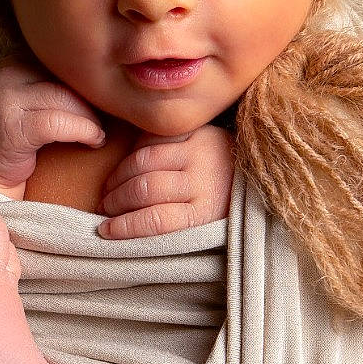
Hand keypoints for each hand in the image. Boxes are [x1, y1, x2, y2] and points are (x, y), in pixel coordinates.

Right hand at [0, 59, 106, 195]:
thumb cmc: (21, 134)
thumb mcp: (39, 98)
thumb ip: (61, 84)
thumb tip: (111, 77)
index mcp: (18, 58)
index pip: (68, 61)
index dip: (91, 80)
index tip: (108, 98)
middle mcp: (8, 72)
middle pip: (69, 78)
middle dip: (94, 100)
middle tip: (110, 117)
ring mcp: (6, 98)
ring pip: (66, 99)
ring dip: (92, 119)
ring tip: (100, 132)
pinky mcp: (11, 126)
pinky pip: (58, 123)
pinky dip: (84, 132)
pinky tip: (94, 141)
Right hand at [97, 124, 235, 238]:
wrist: (258, 174)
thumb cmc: (221, 208)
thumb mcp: (204, 228)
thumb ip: (172, 231)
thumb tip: (121, 233)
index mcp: (206, 212)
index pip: (157, 220)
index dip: (125, 226)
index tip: (105, 231)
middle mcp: (204, 180)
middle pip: (145, 188)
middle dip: (116, 200)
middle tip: (104, 207)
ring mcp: (200, 151)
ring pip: (144, 160)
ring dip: (119, 176)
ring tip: (111, 188)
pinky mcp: (197, 130)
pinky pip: (153, 137)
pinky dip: (136, 150)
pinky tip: (130, 165)